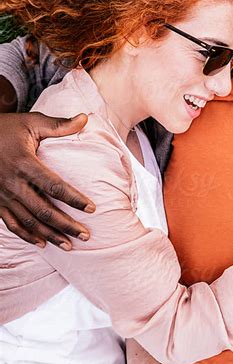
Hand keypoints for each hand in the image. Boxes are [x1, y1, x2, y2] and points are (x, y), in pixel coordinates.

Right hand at [0, 112, 94, 248]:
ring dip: (50, 235)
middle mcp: (12, 183)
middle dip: (66, 225)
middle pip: (43, 210)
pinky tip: (42, 243)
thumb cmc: (6, 128)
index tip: (92, 208)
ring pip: (29, 222)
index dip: (73, 199)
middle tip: (85, 235)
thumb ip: (58, 125)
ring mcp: (2, 195)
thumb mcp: (31, 122)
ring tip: (69, 245)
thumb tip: (85, 118)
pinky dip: (27, 236)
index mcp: (24, 163)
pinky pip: (12, 224)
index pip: (53, 185)